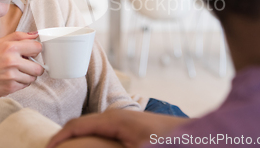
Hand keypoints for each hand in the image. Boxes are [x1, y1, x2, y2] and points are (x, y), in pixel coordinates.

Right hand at [0, 31, 43, 106]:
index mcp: (9, 47)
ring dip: (27, 76)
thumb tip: (35, 34)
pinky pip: (25, 86)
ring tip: (14, 72)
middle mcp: (11, 61)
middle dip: (34, 66)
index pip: (37, 47)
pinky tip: (9, 79)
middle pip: (38, 67)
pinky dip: (20, 83)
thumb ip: (18, 37)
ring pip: (33, 77)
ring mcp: (11, 76)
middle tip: (24, 65)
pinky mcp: (9, 88)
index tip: (31, 53)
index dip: (35, 50)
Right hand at [47, 109, 189, 147]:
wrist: (200, 138)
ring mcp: (126, 119)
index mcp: (115, 119)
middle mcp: (118, 115)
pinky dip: (92, 139)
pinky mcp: (133, 126)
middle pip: (82, 124)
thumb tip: (87, 147)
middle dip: (65, 139)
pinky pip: (105, 131)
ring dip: (79, 139)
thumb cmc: (170, 144)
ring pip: (93, 127)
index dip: (58, 139)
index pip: (77, 125)